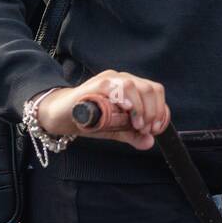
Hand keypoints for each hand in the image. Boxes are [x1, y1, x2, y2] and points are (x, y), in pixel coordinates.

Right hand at [36, 70, 168, 150]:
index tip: (156, 129)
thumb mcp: (114, 129)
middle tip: (146, 129)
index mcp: (131, 88)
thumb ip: (132, 135)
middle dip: (153, 110)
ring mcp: (108, 80)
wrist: (60, 116)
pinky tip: (125, 109)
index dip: (161, 110)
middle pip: (149, 88)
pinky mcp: (93, 86)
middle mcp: (122, 79)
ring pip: (133, 85)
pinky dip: (122, 97)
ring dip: (140, 107)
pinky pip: (111, 85)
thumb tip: (150, 142)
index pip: (155, 92)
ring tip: (137, 125)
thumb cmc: (88, 119)